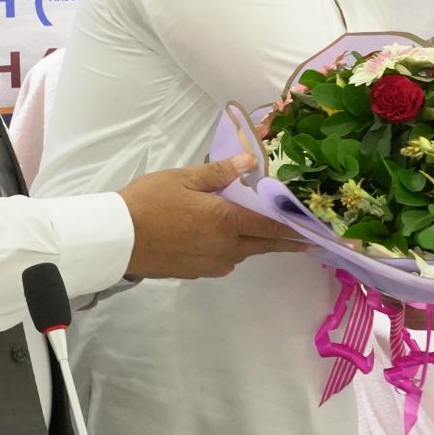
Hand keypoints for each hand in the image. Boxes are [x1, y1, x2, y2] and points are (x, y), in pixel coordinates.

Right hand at [118, 154, 302, 280]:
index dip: (295, 228)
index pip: (270, 226)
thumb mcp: (183, 178)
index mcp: (225, 221)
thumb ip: (219, 173)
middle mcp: (225, 247)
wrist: (117, 239)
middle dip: (285, 241)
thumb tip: (250, 162)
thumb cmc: (148, 202)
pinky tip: (226, 241)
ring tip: (263, 233)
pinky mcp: (195, 272)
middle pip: (263, 245)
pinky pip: (223, 261)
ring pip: (243, 253)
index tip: (316, 232)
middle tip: (306, 239)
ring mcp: (211, 263)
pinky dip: (232, 251)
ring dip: (255, 243)